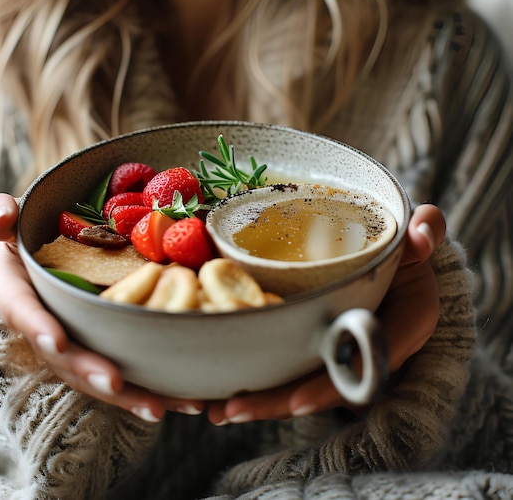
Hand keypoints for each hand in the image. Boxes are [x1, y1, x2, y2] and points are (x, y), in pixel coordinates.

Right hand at [0, 193, 204, 422]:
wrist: (60, 243)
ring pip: (93, 373)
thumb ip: (1, 213)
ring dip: (125, 394)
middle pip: (61, 355)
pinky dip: (150, 387)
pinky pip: (123, 370)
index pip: (19, 309)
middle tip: (116, 382)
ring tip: (158, 406)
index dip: (37, 326)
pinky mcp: (101, 346)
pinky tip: (182, 400)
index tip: (58, 341)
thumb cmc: (38, 227)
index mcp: (15, 290)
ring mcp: (73, 340)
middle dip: (87, 370)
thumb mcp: (18, 214)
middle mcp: (40, 324)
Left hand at [205, 203, 444, 424]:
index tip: (297, 402)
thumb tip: (422, 235)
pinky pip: (292, 364)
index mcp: (401, 328)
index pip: (364, 365)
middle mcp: (369, 348)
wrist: (397, 256)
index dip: (332, 385)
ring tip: (214, 409)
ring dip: (260, 398)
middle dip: (277, 401)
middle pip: (321, 384)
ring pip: (301, 381)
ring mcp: (342, 349)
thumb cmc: (406, 248)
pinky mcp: (319, 341)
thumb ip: (427, 230)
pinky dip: (260, 376)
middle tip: (229, 411)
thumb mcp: (417, 236)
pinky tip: (221, 387)